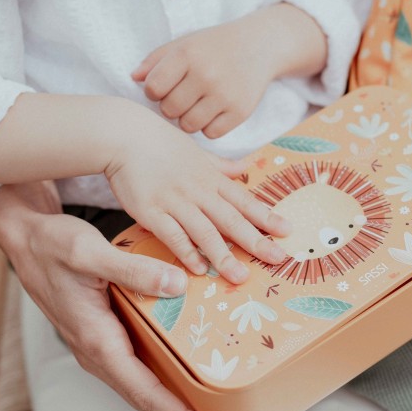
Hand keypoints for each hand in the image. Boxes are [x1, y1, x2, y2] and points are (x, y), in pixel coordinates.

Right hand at [0, 181, 222, 410]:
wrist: (24, 239)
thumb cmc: (51, 246)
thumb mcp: (90, 252)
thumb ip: (133, 270)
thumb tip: (178, 285)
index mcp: (96, 341)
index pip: (145, 392)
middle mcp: (96, 351)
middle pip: (145, 397)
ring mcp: (98, 345)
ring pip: (140, 383)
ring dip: (174, 399)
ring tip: (210, 404)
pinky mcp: (101, 333)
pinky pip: (136, 363)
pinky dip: (162, 373)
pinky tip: (185, 363)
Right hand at [105, 110, 289, 282]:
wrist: (124, 135)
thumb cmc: (159, 143)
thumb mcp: (197, 152)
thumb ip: (221, 166)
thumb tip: (246, 167)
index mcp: (211, 177)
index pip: (244, 200)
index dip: (266, 216)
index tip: (287, 231)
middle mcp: (198, 190)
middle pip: (231, 219)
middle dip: (256, 240)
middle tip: (278, 258)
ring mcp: (175, 201)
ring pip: (205, 231)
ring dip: (223, 254)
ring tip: (240, 276)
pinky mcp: (151, 210)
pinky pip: (172, 234)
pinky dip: (186, 251)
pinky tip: (198, 269)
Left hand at [132, 21, 273, 138]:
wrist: (259, 45)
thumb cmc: (214, 46)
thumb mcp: (185, 44)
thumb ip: (156, 59)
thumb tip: (133, 78)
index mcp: (187, 55)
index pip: (154, 88)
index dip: (154, 92)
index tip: (164, 88)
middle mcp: (206, 74)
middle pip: (170, 110)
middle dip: (171, 107)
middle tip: (182, 97)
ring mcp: (225, 95)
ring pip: (189, 125)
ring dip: (189, 119)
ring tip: (196, 105)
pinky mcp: (240, 111)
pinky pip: (211, 134)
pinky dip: (209, 126)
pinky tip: (213, 111)